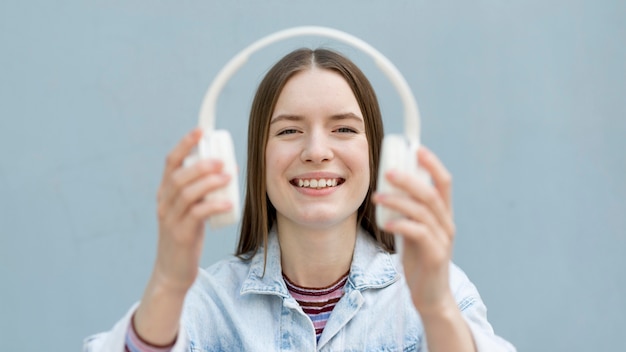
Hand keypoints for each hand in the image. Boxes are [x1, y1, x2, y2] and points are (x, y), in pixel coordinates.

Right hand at [153, 128, 232, 293]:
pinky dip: (212, 206)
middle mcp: (164, 203)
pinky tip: (227, 203)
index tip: (201, 131)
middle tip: (222, 161)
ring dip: (208, 183)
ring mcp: (170, 219)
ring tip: (227, 178)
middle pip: (178, 176)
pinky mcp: (181, 235)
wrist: (173, 272)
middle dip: (201, 165)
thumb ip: (203, 191)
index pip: (171, 163)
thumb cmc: (186, 236)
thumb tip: (229, 169)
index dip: (185, 145)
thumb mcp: (191, 210)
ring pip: (186, 194)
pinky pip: (196, 215)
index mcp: (165, 193)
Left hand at [372, 146, 455, 313]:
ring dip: (399, 201)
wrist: (431, 297)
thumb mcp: (414, 232)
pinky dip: (401, 224)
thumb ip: (408, 213)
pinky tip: (386, 224)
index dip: (432, 163)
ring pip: (423, 211)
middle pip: (432, 193)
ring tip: (377, 197)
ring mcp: (443, 240)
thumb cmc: (421, 262)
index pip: (444, 182)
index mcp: (443, 215)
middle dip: (410, 179)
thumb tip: (388, 190)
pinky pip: (418, 234)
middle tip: (388, 171)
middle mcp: (446, 224)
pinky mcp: (435, 256)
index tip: (416, 148)